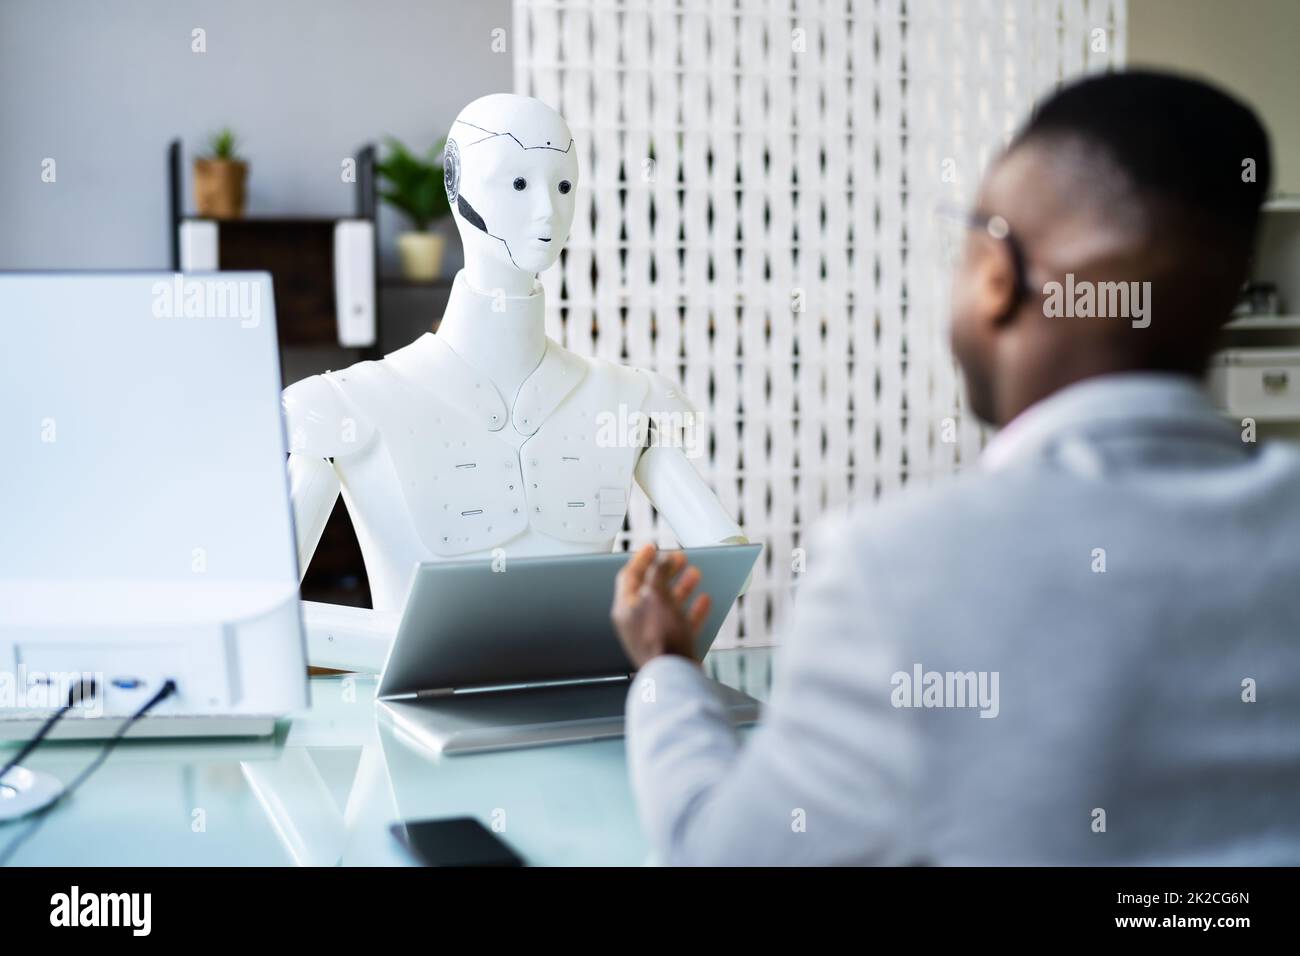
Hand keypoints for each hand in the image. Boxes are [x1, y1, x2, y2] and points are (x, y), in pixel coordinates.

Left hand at [611, 544, 712, 668]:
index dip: (641, 559)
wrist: (674, 676)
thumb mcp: (656, 595)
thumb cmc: (660, 638)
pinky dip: (693, 610)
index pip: (629, 576)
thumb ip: (657, 573)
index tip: (652, 546)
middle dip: (666, 571)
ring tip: (696, 574)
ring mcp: (655, 634)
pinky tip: (704, 601)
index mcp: (625, 608)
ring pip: (669, 604)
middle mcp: (637, 621)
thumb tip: (661, 559)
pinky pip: (683, 622)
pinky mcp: (672, 646)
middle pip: (651, 589)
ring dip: (683, 587)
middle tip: (680, 558)